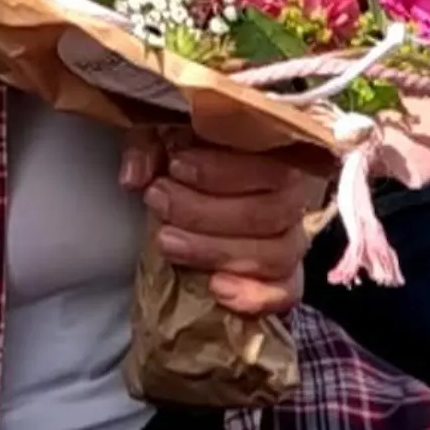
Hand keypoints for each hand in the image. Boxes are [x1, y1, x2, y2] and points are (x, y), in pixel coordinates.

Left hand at [120, 135, 319, 317]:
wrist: (203, 192)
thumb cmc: (189, 152)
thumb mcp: (166, 135)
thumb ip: (150, 145)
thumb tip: (134, 176)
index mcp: (275, 150)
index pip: (266, 163)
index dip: (221, 171)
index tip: (174, 167)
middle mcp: (294, 195)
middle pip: (267, 213)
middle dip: (204, 212)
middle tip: (157, 201)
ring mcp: (294, 237)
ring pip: (276, 253)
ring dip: (216, 250)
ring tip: (166, 241)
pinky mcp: (288, 276)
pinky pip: (288, 292)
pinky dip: (255, 294)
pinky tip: (214, 288)